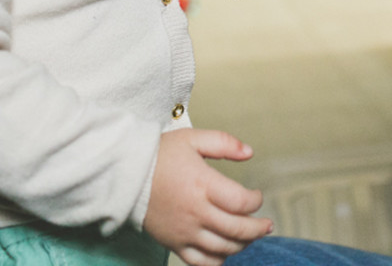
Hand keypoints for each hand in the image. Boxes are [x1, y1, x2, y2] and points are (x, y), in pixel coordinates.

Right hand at [142, 128, 270, 265]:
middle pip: (237, 229)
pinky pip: (200, 262)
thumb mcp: (193, 138)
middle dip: (258, 229)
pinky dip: (217, 261)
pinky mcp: (173, 243)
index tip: (257, 196)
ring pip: (223, 248)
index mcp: (203, 184)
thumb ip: (224, 143)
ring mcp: (185, 231)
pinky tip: (225, 252)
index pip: (241, 202)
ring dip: (243, 244)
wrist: (124, 174)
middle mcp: (196, 211)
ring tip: (251, 236)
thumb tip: (250, 153)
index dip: (256, 201)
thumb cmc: (160, 154)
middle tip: (267, 225)